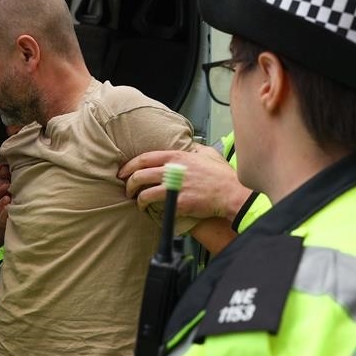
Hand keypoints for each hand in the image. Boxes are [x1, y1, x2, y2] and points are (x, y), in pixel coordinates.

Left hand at [118, 144, 251, 220]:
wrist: (232, 194)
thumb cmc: (222, 176)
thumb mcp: (208, 154)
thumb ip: (195, 148)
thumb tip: (189, 145)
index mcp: (178, 156)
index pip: (145, 158)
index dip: (130, 165)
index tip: (123, 171)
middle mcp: (174, 170)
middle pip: (140, 175)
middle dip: (128, 182)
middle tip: (126, 188)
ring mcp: (176, 187)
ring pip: (145, 192)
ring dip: (137, 198)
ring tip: (136, 202)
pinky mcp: (179, 203)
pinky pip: (158, 206)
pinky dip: (150, 208)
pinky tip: (149, 210)